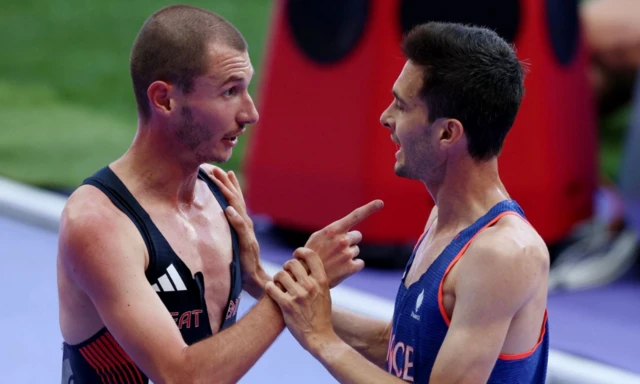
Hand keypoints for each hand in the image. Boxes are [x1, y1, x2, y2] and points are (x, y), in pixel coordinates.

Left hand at [209, 167, 267, 297]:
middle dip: (225, 183)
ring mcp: (247, 233)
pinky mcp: (246, 244)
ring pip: (238, 209)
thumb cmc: (243, 263)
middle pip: (236, 199)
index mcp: (242, 223)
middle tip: (215, 168)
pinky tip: (228, 209)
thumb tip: (222, 219)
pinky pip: (240, 229)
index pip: (235, 200)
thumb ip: (231, 230)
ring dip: (229, 194)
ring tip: (220, 181)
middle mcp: (246, 224)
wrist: (256, 280)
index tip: (219, 171)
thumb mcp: (235, 243)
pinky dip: (235, 218)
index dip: (228, 185)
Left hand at [265, 248, 337, 353]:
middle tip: (286, 273)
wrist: (320, 337)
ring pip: (280, 274)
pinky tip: (271, 290)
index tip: (296, 254)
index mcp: (321, 281)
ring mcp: (298, 296)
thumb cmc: (321, 315)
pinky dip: (269, 288)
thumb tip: (306, 265)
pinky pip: (272, 288)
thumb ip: (317, 279)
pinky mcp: (287, 306)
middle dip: (286, 266)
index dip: (301, 251)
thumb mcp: (325, 293)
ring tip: (278, 283)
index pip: (311, 255)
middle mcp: (310, 286)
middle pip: (292, 263)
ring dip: (277, 278)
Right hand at [305, 200, 383, 287]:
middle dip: (349, 241)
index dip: (369, 208)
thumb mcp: (318, 237)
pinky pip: (360, 263)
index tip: (380, 203)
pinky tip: (341, 268)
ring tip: (335, 260)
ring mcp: (347, 254)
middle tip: (336, 249)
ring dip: (348, 254)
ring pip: (356, 250)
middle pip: (357, 236)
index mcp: (334, 230)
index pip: (355, 216)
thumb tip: (349, 231)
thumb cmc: (310, 255)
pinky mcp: (351, 267)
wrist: (306, 277)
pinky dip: (353, 266)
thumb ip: (334, 231)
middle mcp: (342, 240)